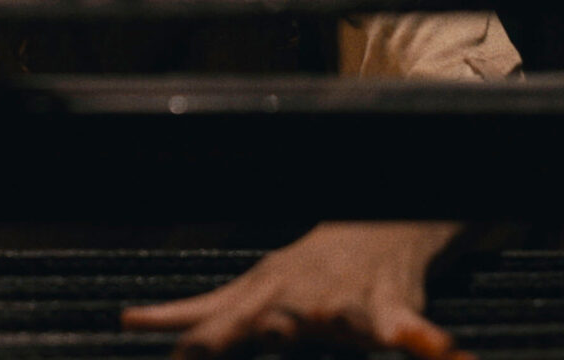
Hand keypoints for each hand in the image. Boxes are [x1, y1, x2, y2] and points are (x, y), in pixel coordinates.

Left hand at [122, 221, 471, 358]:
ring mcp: (338, 301)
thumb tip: (130, 321)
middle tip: (194, 353)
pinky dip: (421, 342)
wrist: (370, 226)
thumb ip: (195, 313)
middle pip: (254, 322)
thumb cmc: (303, 271)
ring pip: (327, 320)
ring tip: (323, 321)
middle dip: (222, 340)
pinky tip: (444, 352)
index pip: (209, 320)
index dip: (182, 341)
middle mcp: (291, 298)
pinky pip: (405, 329)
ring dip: (321, 324)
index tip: (141, 333)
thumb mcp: (247, 287)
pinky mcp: (388, 306)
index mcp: (257, 295)